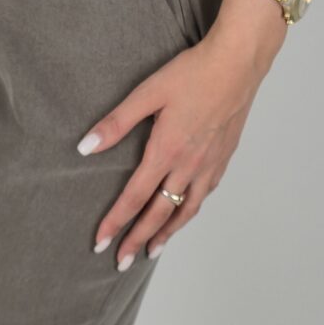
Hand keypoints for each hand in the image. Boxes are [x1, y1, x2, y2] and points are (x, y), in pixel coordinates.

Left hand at [75, 5, 286, 266]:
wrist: (238, 63)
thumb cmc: (193, 73)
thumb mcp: (148, 92)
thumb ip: (116, 123)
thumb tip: (84, 147)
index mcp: (166, 151)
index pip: (134, 197)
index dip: (115, 222)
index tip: (100, 243)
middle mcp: (189, 165)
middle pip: (160, 214)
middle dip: (138, 239)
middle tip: (122, 261)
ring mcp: (210, 164)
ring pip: (186, 210)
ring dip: (167, 233)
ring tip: (153, 249)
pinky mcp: (224, 157)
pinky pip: (205, 194)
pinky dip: (191, 210)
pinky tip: (186, 211)